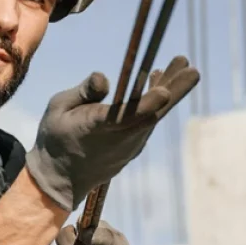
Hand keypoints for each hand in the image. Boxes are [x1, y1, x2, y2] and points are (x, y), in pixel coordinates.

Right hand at [25, 57, 198, 211]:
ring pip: (154, 115)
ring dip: (170, 89)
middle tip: (192, 69)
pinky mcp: (132, 147)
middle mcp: (119, 139)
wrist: (58, 180)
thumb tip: (104, 77)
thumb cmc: (54, 138)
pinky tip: (160, 82)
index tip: (164, 91)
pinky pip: (148, 121)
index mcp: (96, 128)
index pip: (125, 117)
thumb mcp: (57, 109)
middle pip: (151, 114)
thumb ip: (82, 92)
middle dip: (174, 90)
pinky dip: (156, 101)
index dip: (146, 104)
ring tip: (182, 64)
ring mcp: (129, 146)